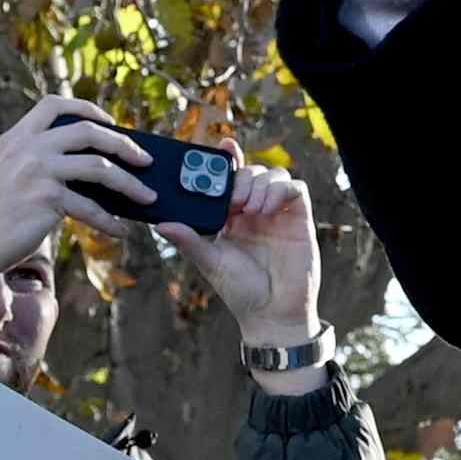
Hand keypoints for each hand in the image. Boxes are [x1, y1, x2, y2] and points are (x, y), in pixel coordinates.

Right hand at [0, 95, 156, 312]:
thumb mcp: (8, 173)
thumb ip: (35, 158)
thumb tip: (92, 163)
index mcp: (16, 138)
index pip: (54, 105)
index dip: (86, 108)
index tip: (109, 121)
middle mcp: (27, 148)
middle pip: (88, 131)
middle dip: (123, 144)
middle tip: (145, 160)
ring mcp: (37, 171)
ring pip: (99, 168)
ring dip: (130, 184)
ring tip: (147, 197)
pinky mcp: (46, 199)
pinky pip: (91, 207)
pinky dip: (110, 221)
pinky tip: (121, 230)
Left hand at [170, 163, 324, 364]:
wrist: (272, 313)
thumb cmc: (240, 291)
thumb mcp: (210, 262)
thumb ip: (189, 240)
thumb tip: (160, 224)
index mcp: (232, 217)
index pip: (231, 179)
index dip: (228, 159)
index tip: (222, 146)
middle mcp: (255, 211)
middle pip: (253, 172)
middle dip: (242, 178)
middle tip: (233, 200)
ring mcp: (279, 213)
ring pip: (275, 175)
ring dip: (261, 184)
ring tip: (251, 209)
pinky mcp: (300, 219)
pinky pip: (297, 189)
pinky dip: (282, 190)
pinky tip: (268, 209)